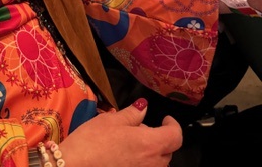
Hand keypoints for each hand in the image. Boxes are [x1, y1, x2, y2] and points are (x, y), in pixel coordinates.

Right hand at [59, 100, 181, 166]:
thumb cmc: (92, 141)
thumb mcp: (111, 120)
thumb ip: (132, 114)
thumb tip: (143, 107)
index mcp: (150, 144)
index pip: (176, 136)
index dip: (173, 125)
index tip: (165, 119)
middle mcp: (152, 164)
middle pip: (167, 151)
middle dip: (158, 138)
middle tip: (139, 128)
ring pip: (156, 163)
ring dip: (149, 152)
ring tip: (128, 142)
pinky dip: (139, 162)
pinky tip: (122, 156)